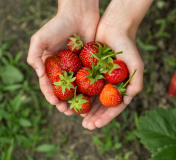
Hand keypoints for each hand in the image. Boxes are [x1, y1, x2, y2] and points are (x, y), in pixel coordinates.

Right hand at [27, 0, 99, 114]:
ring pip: (77, 89)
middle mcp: (64, 69)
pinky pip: (90, 81)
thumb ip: (34, 57)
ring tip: (79, 111)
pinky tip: (92, 99)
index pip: (48, 85)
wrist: (79, 14)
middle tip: (67, 112)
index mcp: (51, 66)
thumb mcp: (40, 39)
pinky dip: (90, 91)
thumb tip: (39, 75)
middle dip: (64, 102)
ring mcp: (77, 68)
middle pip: (63, 90)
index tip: (55, 103)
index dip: (51, 95)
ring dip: (77, 101)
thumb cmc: (58, 25)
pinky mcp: (91, 66)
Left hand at [81, 20, 143, 129]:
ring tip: (77, 118)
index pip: (115, 107)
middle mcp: (111, 85)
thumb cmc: (127, 46)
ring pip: (92, 98)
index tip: (96, 125)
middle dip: (94, 117)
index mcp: (122, 87)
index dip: (106, 117)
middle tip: (85, 126)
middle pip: (102, 106)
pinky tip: (72, 102)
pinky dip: (79, 94)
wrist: (114, 27)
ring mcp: (101, 79)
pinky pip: (84, 85)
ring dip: (85, 110)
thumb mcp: (136, 64)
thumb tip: (128, 100)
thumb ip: (136, 83)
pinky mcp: (90, 71)